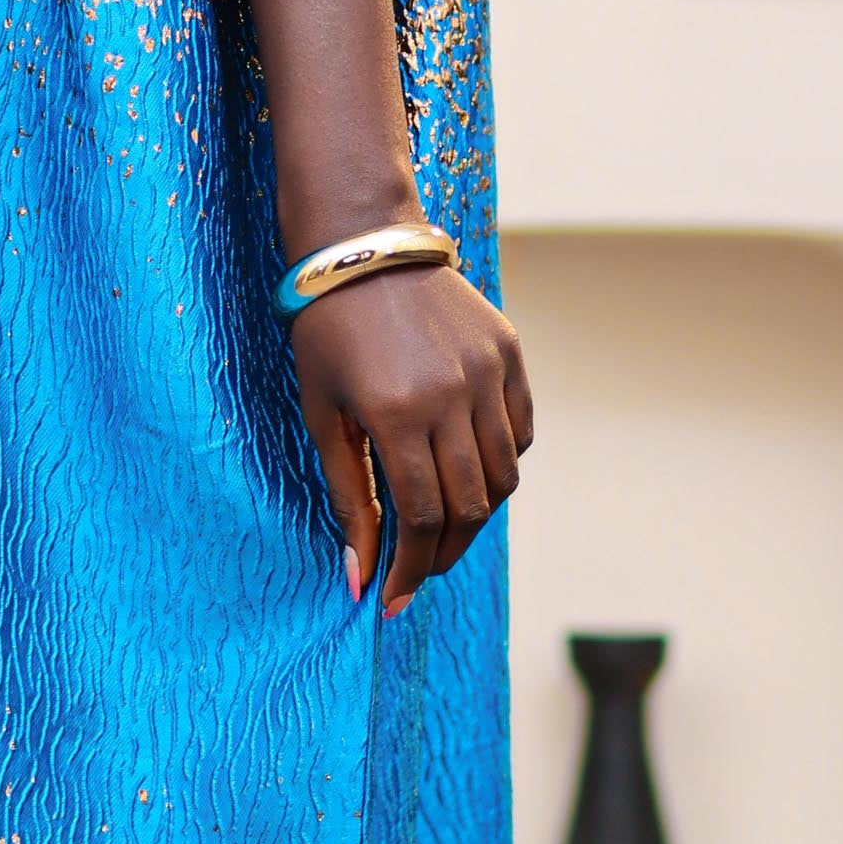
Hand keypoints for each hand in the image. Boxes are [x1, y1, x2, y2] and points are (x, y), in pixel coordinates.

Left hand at [290, 262, 529, 609]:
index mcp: (396, 413)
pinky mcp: (509, 352)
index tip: (392, 598)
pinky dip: (500, 463)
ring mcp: (488, 371)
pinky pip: (520, 431)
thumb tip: (359, 576)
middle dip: (441, 553)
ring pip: (503, 476)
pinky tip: (468, 470)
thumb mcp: (322, 416)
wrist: (363, 245)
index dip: (409, 568)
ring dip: (476, 514)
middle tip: (417, 571)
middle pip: (469, 506)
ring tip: (442, 527)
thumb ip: (349, 496)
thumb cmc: (327, 333)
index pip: (420, 518)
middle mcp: (451, 394)